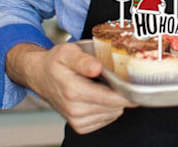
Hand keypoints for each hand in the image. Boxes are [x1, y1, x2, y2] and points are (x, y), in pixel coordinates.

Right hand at [6, 42, 135, 134]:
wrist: (40, 76)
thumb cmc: (55, 62)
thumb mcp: (67, 52)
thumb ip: (83, 59)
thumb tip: (97, 67)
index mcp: (73, 91)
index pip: (110, 99)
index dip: (128, 94)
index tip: (137, 85)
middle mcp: (75, 109)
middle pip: (114, 107)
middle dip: (121, 93)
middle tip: (116, 77)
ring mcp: (76, 120)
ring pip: (112, 113)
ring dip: (114, 100)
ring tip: (103, 85)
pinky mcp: (79, 125)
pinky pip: (105, 119)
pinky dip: (107, 108)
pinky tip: (100, 94)